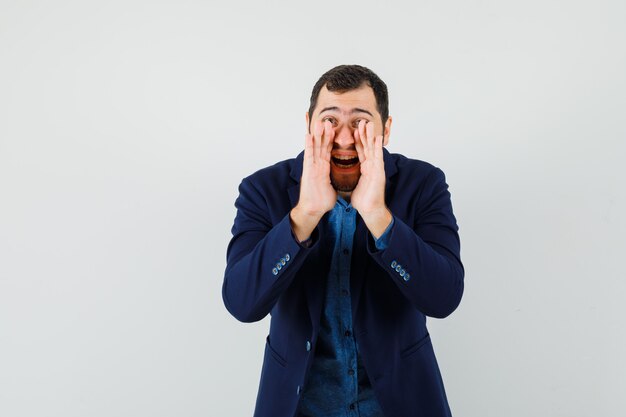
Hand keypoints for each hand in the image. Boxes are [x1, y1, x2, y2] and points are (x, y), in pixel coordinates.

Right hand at [290, 120, 336, 240]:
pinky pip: (309, 155)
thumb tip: (341, 178)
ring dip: (317, 134)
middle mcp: (317, 164)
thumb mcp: (332, 186)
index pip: (328, 150)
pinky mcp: (309, 171)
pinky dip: (308, 145)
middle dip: (324, 132)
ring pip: (315, 147)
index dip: (331, 139)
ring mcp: (312, 166)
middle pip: (321, 145)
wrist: (314, 210)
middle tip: (327, 119)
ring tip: (319, 121)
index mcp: (324, 167)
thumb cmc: (321, 200)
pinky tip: (308, 135)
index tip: (334, 128)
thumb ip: (334, 179)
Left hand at [351, 120, 391, 237]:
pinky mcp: (378, 173)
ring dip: (371, 136)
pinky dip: (377, 148)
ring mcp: (376, 168)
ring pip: (372, 148)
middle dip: (364, 134)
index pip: (360, 151)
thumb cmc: (363, 200)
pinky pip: (377, 158)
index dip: (357, 140)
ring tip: (369, 123)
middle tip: (362, 121)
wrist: (369, 210)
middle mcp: (371, 166)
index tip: (355, 130)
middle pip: (367, 146)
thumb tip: (344, 176)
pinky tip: (377, 138)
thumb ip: (352, 178)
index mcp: (365, 168)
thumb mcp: (354, 185)